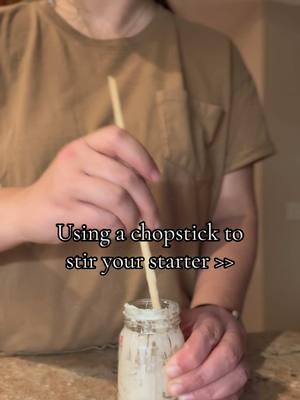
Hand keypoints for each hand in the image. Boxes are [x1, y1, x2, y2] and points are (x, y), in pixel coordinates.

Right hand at [16, 126, 159, 243]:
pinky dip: (117, 229)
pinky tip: (114, 231)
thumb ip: (115, 171)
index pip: (119, 138)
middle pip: (126, 177)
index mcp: (85, 145)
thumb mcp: (87, 170)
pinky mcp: (64, 209)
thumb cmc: (68, 191)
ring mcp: (67, 183)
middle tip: (153, 220)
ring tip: (129, 227)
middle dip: (147, 203)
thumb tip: (150, 190)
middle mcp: (75, 158)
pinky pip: (106, 220)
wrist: (29, 210)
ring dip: (132, 219)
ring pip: (118, 200)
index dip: (143, 157)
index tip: (155, 178)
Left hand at [165, 305, 248, 399]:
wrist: (217, 322)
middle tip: (174, 388)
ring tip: (184, 398)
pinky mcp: (243, 374)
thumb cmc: (194, 324)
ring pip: (236, 376)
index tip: (170, 370)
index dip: (189, 356)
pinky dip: (218, 399)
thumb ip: (169, 331)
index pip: (207, 336)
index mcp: (215, 320)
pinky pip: (237, 391)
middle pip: (225, 358)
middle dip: (199, 378)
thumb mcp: (181, 319)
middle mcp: (234, 336)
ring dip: (208, 392)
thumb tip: (144, 350)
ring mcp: (243, 356)